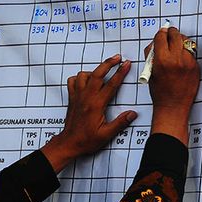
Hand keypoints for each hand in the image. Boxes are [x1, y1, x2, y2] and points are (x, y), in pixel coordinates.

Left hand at [41, 54, 136, 171]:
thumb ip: (120, 123)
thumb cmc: (86, 140)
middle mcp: (86, 97)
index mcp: (96, 105)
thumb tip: (132, 114)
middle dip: (108, 63)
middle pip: (97, 74)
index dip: (120, 73)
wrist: (69, 143)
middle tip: (117, 58)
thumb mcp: (106, 135)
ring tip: (101, 74)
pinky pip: (72, 81)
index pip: (111, 84)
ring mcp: (77, 96)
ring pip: (83, 75)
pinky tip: (86, 82)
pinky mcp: (72, 98)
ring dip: (93, 71)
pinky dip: (79, 78)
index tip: (127, 64)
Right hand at [145, 27, 199, 144]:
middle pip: (175, 35)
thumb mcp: (150, 72)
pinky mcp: (196, 67)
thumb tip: (156, 42)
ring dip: (180, 41)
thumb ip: (151, 56)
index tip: (161, 33)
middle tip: (169, 35)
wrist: (173, 107)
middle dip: (171, 33)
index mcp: (162, 60)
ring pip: (186, 42)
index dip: (160, 33)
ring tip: (176, 47)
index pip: (161, 37)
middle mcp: (176, 59)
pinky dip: (186, 52)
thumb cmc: (159, 92)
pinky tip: (181, 59)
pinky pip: (191, 53)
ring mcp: (188, 62)